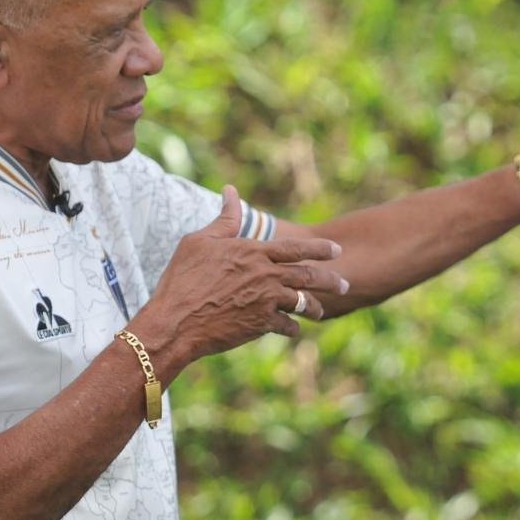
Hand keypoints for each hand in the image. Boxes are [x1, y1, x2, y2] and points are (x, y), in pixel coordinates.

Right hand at [129, 186, 347, 375]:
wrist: (175, 322)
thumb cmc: (182, 279)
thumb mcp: (199, 241)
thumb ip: (224, 219)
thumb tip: (230, 191)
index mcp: (253, 252)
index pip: (296, 248)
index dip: (320, 248)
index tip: (337, 250)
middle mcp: (265, 275)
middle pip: (308, 275)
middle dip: (330, 280)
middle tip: (344, 284)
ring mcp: (266, 301)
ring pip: (303, 302)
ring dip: (314, 307)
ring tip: (320, 312)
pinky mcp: (261, 324)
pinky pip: (288, 326)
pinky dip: (292, 327)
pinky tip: (292, 329)